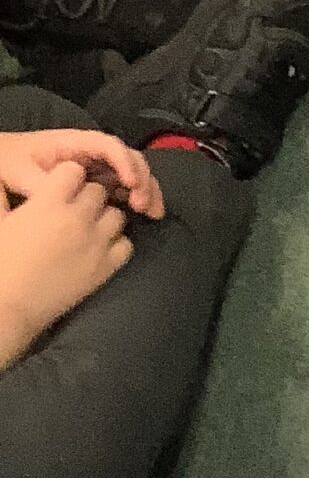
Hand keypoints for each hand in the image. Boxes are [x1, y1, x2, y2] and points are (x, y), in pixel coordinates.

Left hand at [0, 128, 162, 219]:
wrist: (2, 163)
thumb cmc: (9, 160)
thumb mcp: (17, 169)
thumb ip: (39, 182)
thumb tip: (63, 198)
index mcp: (73, 144)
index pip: (107, 145)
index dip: (123, 161)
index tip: (130, 183)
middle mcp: (92, 153)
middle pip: (128, 157)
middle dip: (142, 178)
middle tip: (142, 205)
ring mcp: (98, 167)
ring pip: (132, 172)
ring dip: (147, 189)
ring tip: (151, 212)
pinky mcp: (99, 183)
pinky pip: (125, 186)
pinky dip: (140, 197)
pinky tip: (145, 214)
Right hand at [0, 161, 133, 363]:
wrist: (8, 306)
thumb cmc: (0, 263)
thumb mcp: (0, 221)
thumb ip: (7, 197)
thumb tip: (15, 187)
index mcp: (48, 203)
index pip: (73, 171)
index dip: (67, 178)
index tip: (62, 187)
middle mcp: (77, 219)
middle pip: (98, 191)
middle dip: (87, 196)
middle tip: (74, 210)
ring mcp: (96, 244)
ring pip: (117, 215)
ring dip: (104, 218)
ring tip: (89, 228)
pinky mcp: (106, 268)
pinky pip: (127, 245)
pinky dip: (117, 243)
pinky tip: (101, 248)